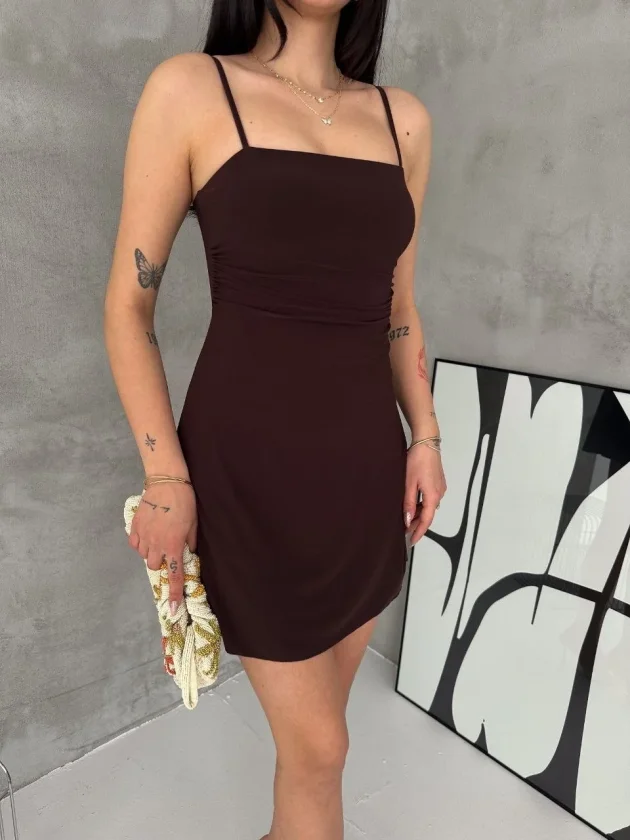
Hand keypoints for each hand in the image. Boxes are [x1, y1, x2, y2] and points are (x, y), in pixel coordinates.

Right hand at [127, 481, 196, 614]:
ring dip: (151, 552)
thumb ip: (190, 543)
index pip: (174, 575)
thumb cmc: (185, 502)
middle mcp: (156, 544)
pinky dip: (140, 543)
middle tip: (167, 549)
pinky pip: (135, 544)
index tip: (172, 608)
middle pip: (155, 566)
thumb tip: (188, 555)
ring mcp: (143, 535)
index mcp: (174, 545)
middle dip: (161, 561)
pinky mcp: (134, 527)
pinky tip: (147, 534)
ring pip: (144, 555)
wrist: (167, 482)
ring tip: (158, 538)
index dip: (173, 593)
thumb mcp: (193, 524)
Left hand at [403, 444, 446, 545]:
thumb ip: (409, 503)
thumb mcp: (409, 483)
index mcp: (433, 496)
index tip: (411, 541)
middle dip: (417, 524)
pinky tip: (413, 504)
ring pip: (429, 506)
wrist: (427, 442)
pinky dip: (422, 504)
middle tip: (405, 531)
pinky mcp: (438, 481)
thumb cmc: (417, 460)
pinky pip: (430, 498)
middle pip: (428, 514)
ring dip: (419, 513)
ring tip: (406, 519)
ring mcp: (440, 487)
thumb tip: (408, 520)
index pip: (426, 520)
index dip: (419, 532)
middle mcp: (439, 494)